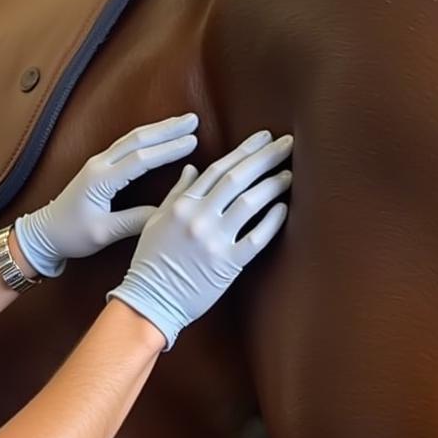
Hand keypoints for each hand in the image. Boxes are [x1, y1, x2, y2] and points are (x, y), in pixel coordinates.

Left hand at [14, 114, 198, 276]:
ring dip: (159, 128)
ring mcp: (98, 162)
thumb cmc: (71, 235)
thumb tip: (166, 212)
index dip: (167, 150)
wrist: (45, 232)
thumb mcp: (103, 233)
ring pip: (132, 138)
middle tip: (193, 119)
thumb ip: (134, 222)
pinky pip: (127, 144)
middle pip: (137, 139)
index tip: (192, 142)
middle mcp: (99, 165)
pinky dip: (147, 136)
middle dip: (167, 129)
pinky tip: (161, 134)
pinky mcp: (99, 166)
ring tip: (184, 121)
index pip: (140, 159)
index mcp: (100, 180)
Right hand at [107, 130, 292, 349]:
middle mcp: (199, 218)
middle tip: (287, 143)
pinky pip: (256, 239)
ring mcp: (214, 241)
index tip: (263, 137)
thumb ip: (177, 193)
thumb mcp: (156, 221)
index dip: (244, 150)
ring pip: (249, 203)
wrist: (148, 300)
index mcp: (182, 205)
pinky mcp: (227, 264)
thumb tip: (193, 168)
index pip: (218, 169)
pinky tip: (283, 209)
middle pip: (237, 179)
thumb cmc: (150, 262)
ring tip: (288, 173)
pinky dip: (271, 222)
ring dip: (272, 185)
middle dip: (265, 157)